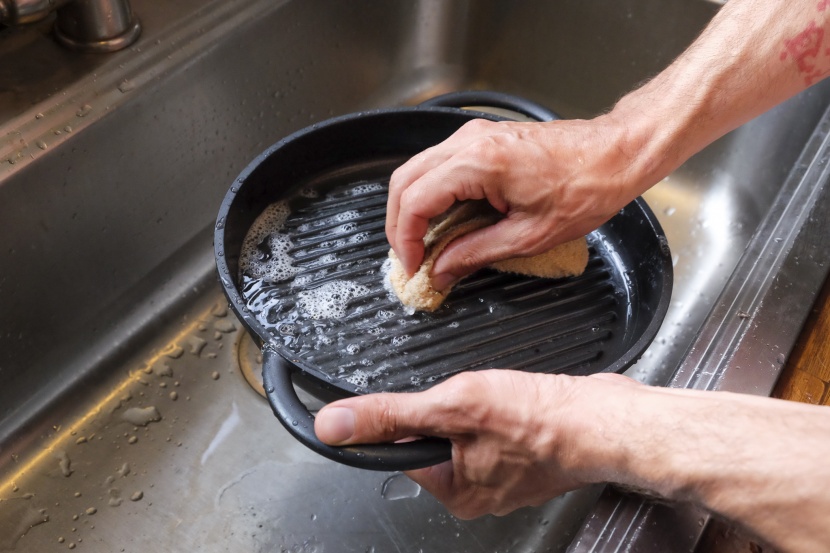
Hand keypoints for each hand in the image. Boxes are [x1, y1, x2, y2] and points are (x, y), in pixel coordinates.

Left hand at [314, 370, 639, 518]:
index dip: (415, 413)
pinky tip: (521, 402)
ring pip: (470, 428)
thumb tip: (334, 426)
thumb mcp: (451, 406)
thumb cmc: (539, 418)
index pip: (403, 448)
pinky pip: (500, 428)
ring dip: (480, 405)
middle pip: (437, 436)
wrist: (605, 419)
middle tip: (482, 397)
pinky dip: (505, 409)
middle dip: (453, 406)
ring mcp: (506, 476)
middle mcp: (477, 492)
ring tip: (506, 400)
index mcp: (453, 492)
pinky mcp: (528, 457)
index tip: (439, 398)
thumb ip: (389, 416)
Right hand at [385, 115, 653, 288]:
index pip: (415, 200)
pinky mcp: (482, 138)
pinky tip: (444, 221)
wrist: (615, 154)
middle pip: (404, 180)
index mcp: (479, 162)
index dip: (405, 239)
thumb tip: (442, 270)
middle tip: (410, 258)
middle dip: (400, 224)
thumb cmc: (586, 187)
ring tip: (425, 244)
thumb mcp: (529, 236)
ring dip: (413, 208)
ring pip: (417, 170)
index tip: (413, 265)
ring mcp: (474, 135)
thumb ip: (475, 254)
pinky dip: (431, 194)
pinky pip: (439, 165)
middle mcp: (470, 141)